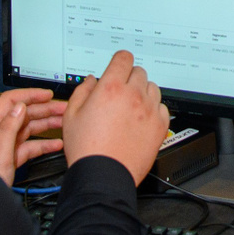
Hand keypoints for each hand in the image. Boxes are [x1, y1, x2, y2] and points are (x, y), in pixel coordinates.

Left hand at [0, 88, 67, 185]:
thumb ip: (8, 129)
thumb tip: (20, 107)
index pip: (10, 101)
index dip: (29, 95)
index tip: (47, 95)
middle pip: (23, 113)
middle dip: (44, 109)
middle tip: (62, 108)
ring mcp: (6, 145)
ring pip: (29, 128)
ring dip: (47, 124)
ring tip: (63, 122)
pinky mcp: (12, 157)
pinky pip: (31, 146)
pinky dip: (45, 144)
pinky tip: (56, 144)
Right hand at [62, 50, 169, 182]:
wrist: (103, 176)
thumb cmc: (87, 149)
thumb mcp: (71, 115)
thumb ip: (82, 91)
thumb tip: (92, 80)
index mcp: (111, 89)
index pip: (124, 58)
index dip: (120, 60)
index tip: (119, 65)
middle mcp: (133, 96)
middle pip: (139, 72)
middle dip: (129, 78)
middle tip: (120, 92)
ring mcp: (149, 110)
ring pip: (152, 87)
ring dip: (142, 92)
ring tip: (131, 107)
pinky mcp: (160, 126)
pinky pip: (162, 107)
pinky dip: (153, 109)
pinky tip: (141, 119)